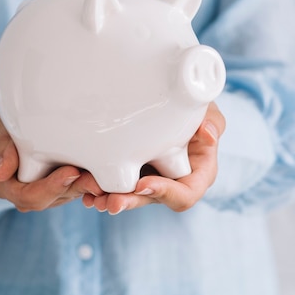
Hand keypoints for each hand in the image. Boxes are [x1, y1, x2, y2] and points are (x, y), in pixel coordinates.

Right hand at [0, 103, 103, 211]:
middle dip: (75, 188)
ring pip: (66, 195)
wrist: (10, 127)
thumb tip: (1, 174)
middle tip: (95, 179)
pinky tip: (103, 175)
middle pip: (51, 199)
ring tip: (103, 177)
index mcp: (5, 187)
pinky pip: (73, 188)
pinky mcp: (58, 187)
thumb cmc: (4, 128)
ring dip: (85, 187)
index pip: (29, 195)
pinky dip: (87, 181)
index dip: (51, 187)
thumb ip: (3, 151)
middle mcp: (25, 196)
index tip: (71, 171)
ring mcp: (43, 193)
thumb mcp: (0, 133)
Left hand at [83, 102, 225, 214]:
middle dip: (129, 202)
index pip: (184, 194)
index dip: (165, 193)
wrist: (170, 93)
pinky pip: (111, 182)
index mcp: (196, 174)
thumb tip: (208, 134)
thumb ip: (213, 121)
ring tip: (90, 197)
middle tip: (109, 202)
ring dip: (108, 198)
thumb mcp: (207, 108)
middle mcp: (170, 181)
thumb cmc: (195, 101)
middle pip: (150, 200)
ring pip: (127, 195)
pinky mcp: (128, 168)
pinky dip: (97, 186)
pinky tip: (81, 186)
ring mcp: (148, 176)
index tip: (143, 185)